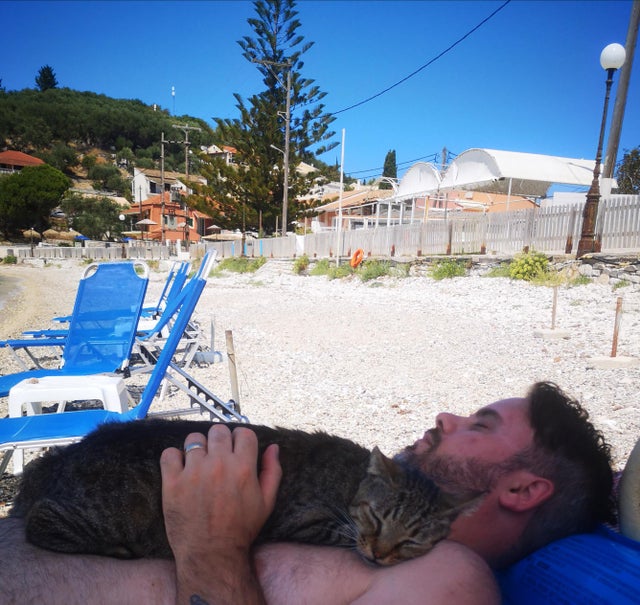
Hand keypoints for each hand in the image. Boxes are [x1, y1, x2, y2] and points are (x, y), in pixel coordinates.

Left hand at [160, 424, 280, 603]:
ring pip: (194, 439)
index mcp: (243, 467)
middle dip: (220, 440)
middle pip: (218, 430)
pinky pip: (169, 454)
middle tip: (218, 454)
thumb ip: (272, 471)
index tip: (237, 447)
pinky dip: (174, 457)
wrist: (212, 554)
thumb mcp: (266, 502)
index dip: (241, 438)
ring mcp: (193, 472)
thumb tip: (273, 446)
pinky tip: (181, 468)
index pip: (243, 432)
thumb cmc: (241, 529)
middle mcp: (218, 464)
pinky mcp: (172, 483)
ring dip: (198, 447)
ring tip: (199, 462)